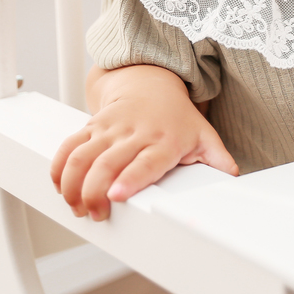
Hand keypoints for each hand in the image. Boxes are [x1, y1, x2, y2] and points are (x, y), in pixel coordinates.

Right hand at [49, 65, 238, 220]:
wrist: (151, 80)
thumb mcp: (203, 135)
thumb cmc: (177, 116)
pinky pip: (68, 146)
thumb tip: (234, 179)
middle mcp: (135, 133)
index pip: (146, 161)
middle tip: (95, 213)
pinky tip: (59, 187)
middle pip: (107, 163)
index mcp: (164, 140)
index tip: (116, 195)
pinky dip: (58, 168)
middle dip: (94, 193)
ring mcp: (110, 129)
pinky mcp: (91, 126)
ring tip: (76, 206)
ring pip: (82, 156)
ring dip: (73, 185)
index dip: (130, 179)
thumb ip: (217, 159)